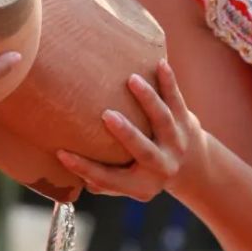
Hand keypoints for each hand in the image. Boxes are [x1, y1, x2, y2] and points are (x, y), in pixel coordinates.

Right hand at [57, 61, 199, 200]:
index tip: (61, 153)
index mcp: (142, 186)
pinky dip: (169, 83)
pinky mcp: (186, 122)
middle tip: (107, 115)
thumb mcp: (125, 183)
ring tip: (131, 80)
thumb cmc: (141, 170)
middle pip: (144, 151)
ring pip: (163, 120)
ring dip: (148, 100)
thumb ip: (98, 178)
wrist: (191, 166)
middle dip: (127, 134)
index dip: (84, 168)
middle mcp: (162, 167)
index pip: (109, 179)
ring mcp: (176, 143)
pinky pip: (177, 100)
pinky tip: (160, 64)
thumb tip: (59, 164)